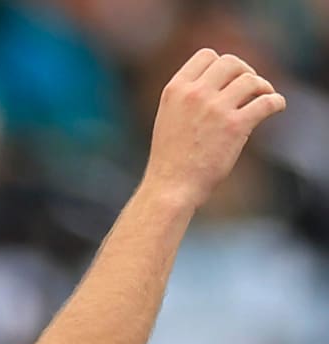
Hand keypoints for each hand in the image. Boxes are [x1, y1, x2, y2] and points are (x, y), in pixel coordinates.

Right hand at [142, 48, 285, 206]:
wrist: (171, 185)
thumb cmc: (171, 157)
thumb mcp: (168, 116)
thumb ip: (187, 96)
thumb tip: (221, 82)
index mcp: (175, 89)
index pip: (207, 56)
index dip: (222, 65)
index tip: (229, 79)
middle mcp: (195, 94)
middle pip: (231, 62)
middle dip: (245, 72)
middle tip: (249, 89)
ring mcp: (215, 109)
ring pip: (251, 80)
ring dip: (263, 87)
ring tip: (264, 98)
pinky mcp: (235, 126)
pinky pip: (267, 102)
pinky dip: (277, 102)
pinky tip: (276, 108)